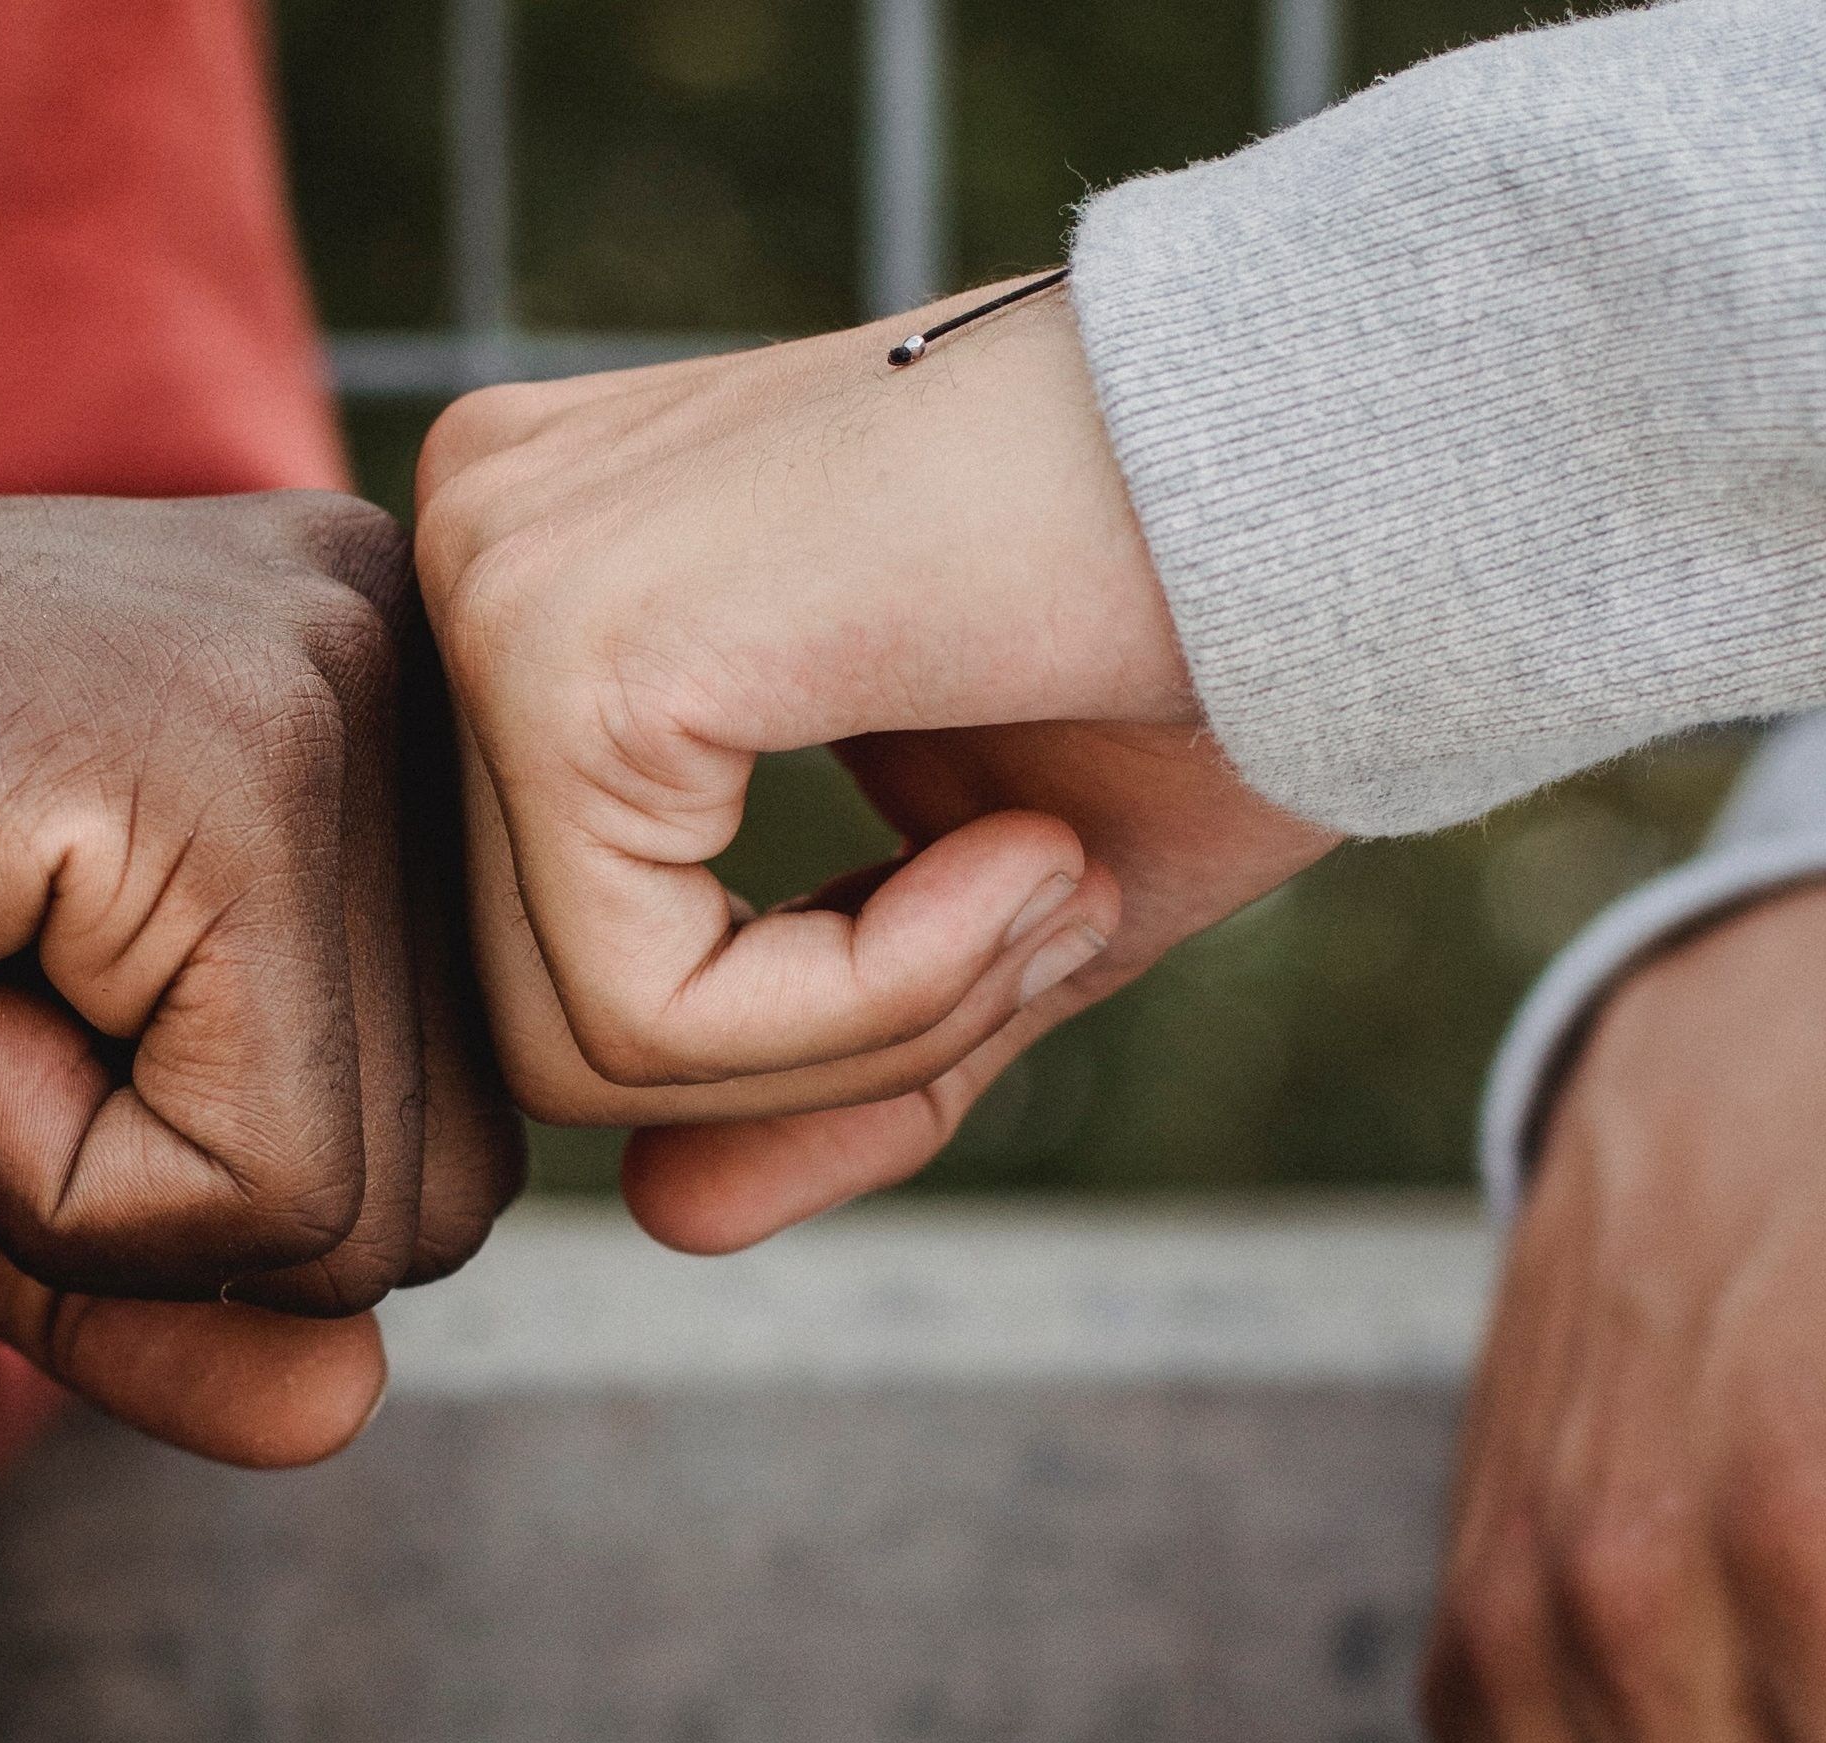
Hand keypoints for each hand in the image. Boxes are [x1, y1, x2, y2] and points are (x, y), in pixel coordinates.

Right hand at [0, 480, 519, 1468]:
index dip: (191, 1202)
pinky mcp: (224, 773)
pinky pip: (256, 1183)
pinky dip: (42, 1175)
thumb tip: (350, 1413)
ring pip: (370, 1215)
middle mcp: (389, 659)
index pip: (443, 1137)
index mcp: (349, 710)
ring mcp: (322, 692)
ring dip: (91, 1196)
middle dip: (165, 1224)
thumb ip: (169, 1278)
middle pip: (445, 1196)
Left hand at [414, 281, 1332, 1242]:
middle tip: (1053, 898)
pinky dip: (872, 1000)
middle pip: (536, 1010)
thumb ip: (817, 1051)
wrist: (1350, 442)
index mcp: (550, 560)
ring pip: (581, 1042)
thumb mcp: (980, 905)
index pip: (558, 944)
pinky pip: (644, 1012)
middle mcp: (475, 533)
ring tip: (1052, 868)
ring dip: (872, 1023)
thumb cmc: (1194, 634)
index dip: (811, 1020)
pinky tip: (1033, 853)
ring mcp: (492, 577)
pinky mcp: (560, 652)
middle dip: (830, 1038)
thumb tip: (655, 1217)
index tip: (1030, 889)